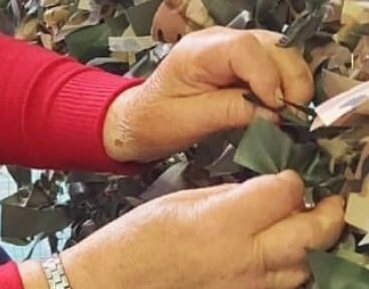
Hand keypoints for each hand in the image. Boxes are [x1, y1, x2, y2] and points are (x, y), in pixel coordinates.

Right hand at [51, 172, 344, 288]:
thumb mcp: (181, 200)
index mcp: (223, 223)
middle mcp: (246, 259)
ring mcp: (252, 286)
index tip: (287, 174)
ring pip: (309, 264)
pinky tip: (287, 251)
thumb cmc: (139, 239)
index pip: (282, 193)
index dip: (290, 179)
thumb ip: (227, 195)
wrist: (122, 282)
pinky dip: (296, 266)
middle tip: (328, 200)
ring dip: (314, 242)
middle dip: (325, 212)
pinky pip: (288, 283)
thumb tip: (260, 191)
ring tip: (310, 224)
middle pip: (312, 232)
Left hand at [102, 27, 313, 162]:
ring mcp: (232, 46)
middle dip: (291, 79)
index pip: (245, 48)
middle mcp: (218, 40)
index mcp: (198, 51)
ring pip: (282, 51)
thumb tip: (275, 112)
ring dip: (294, 81)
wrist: (142, 117)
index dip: (269, 76)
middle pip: (273, 44)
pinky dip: (288, 82)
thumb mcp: (190, 120)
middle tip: (291, 114)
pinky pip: (277, 63)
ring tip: (287, 111)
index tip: (277, 107)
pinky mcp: (243, 59)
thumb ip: (231, 111)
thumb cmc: (158, 119)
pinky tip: (281, 105)